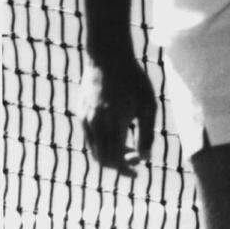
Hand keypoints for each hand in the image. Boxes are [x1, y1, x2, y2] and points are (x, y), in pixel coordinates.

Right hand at [78, 53, 156, 176]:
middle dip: (120, 163)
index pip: (114, 160)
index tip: (137, 172)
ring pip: (95, 149)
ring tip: (129, 146)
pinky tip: (117, 132)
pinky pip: (90, 137)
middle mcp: (95, 125)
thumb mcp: (148, 104)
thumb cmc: (134, 80)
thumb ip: (147, 133)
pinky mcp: (81, 113)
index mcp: (113, 124)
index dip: (125, 170)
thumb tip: (145, 158)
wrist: (108, 57)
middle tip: (137, 156)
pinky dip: (103, 143)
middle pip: (103, 159)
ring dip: (111, 154)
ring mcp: (85, 119)